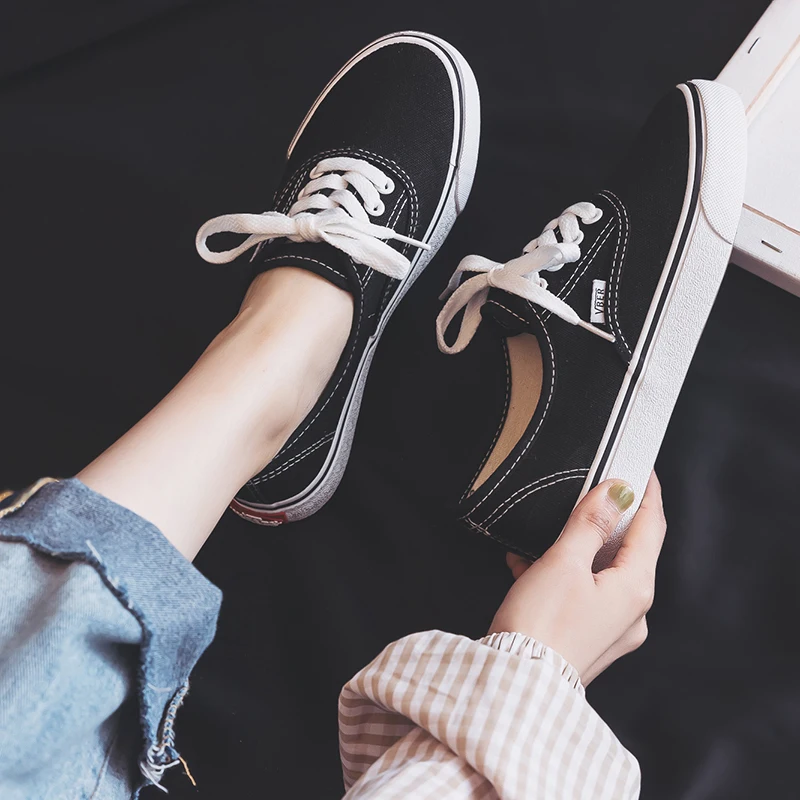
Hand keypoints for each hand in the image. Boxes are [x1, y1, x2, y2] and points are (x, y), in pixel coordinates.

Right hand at [489, 473, 665, 684]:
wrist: (514, 686)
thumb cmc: (540, 624)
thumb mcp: (564, 561)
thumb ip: (591, 522)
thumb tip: (618, 491)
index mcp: (636, 588)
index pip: (652, 527)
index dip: (648, 493)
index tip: (642, 468)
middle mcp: (634, 611)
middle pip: (630, 549)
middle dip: (607, 520)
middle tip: (590, 492)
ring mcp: (614, 629)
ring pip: (602, 571)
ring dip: (577, 548)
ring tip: (543, 535)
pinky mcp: (591, 639)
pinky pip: (585, 594)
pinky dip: (563, 575)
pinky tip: (529, 566)